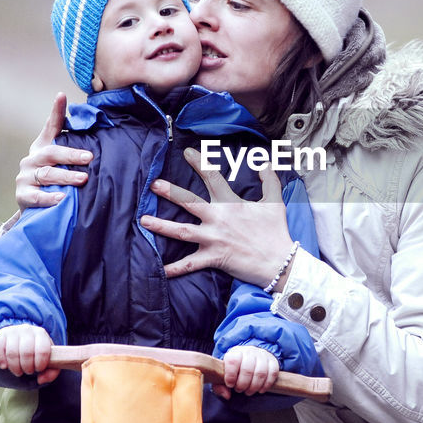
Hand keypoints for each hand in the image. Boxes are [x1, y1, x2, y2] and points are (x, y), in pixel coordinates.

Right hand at [0, 323, 59, 384]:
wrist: (19, 338)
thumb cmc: (35, 351)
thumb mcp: (47, 359)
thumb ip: (52, 372)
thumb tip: (41, 380)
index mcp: (41, 334)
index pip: (42, 350)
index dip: (40, 364)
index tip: (38, 369)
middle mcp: (27, 330)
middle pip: (26, 353)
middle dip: (27, 367)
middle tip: (28, 372)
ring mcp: (12, 332)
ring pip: (12, 353)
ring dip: (15, 367)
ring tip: (18, 371)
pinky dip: (1, 360)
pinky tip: (4, 366)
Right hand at [15, 92, 91, 209]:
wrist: (36, 208)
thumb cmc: (56, 181)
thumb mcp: (63, 163)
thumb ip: (75, 148)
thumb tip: (101, 128)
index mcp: (43, 146)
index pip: (51, 126)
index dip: (56, 111)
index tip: (62, 96)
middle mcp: (32, 158)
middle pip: (52, 153)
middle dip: (71, 155)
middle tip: (89, 157)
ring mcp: (26, 177)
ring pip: (48, 175)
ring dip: (66, 176)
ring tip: (83, 179)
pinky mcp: (23, 195)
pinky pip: (36, 197)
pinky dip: (49, 198)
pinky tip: (62, 198)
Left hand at [140, 148, 295, 285]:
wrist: (279, 261)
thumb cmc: (276, 232)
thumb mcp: (275, 201)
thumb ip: (270, 180)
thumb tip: (265, 162)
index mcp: (231, 203)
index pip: (212, 177)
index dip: (199, 162)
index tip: (187, 152)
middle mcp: (218, 218)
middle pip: (189, 201)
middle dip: (170, 192)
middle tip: (153, 184)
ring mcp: (214, 238)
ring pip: (181, 231)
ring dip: (161, 226)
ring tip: (143, 220)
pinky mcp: (213, 257)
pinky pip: (190, 264)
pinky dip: (174, 268)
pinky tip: (159, 270)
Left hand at [214, 345, 279, 398]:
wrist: (250, 356)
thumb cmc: (235, 368)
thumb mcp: (223, 374)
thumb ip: (219, 386)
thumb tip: (226, 395)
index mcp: (235, 353)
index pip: (233, 361)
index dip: (231, 375)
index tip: (230, 384)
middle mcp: (249, 352)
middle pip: (247, 369)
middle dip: (243, 384)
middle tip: (239, 390)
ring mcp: (262, 356)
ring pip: (260, 372)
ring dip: (254, 386)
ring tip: (249, 391)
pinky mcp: (273, 361)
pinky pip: (272, 374)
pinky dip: (266, 385)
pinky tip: (260, 390)